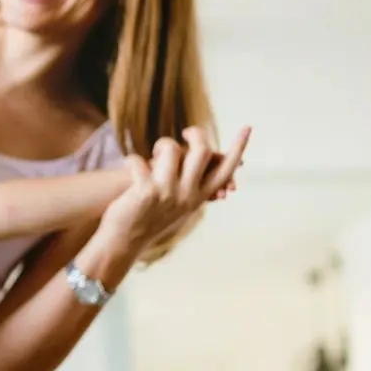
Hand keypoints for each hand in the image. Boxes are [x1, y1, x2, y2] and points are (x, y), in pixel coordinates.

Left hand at [101, 125, 250, 252]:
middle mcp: (187, 196)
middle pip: (202, 151)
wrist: (123, 242)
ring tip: (154, 155)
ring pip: (171, 149)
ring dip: (161, 145)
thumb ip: (190, 185)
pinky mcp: (146, 192)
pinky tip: (129, 166)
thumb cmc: (148, 219)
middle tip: (185, 133)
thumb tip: (205, 158)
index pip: (225, 170)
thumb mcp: (177, 205)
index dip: (238, 148)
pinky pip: (140, 160)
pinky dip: (132, 160)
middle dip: (195, 134)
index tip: (247, 128)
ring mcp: (167, 193)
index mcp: (198, 198)